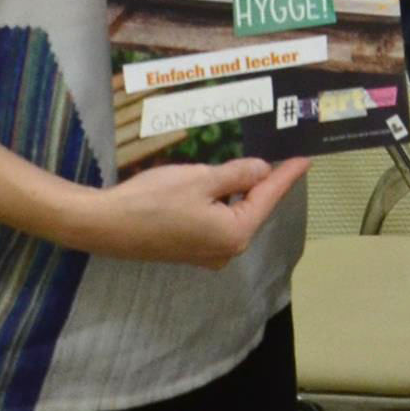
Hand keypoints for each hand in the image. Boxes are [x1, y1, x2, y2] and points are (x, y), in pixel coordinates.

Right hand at [69, 156, 309, 265]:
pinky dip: (220, 201)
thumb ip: (237, 175)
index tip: (306, 159)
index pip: (268, 197)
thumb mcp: (201, 179)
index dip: (287, 175)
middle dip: (263, 183)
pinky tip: (219, 183)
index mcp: (235, 234)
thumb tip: (262, 171)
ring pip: (233, 214)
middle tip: (281, 156)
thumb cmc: (153, 201)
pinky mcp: (187, 249)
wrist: (103, 225)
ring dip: (239, 191)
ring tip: (252, 165)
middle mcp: (225, 250)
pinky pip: (215, 221)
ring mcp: (205, 253)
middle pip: (252, 208)